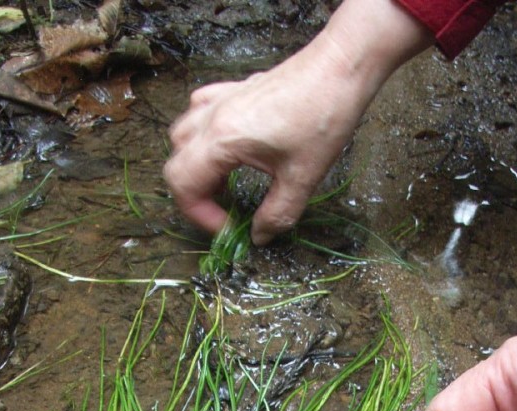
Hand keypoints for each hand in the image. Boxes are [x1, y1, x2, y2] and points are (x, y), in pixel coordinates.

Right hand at [163, 0, 432, 244]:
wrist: (340, 67)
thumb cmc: (323, 118)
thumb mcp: (302, 178)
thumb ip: (277, 214)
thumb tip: (259, 237)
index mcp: (223, 139)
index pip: (183, 184)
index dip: (200, 215)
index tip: (228, 228)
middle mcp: (212, 116)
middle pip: (176, 164)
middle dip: (195, 197)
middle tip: (225, 213)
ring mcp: (220, 99)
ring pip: (182, 139)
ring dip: (195, 168)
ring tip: (225, 186)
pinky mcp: (232, 90)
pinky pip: (198, 114)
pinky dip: (203, 139)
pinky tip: (225, 149)